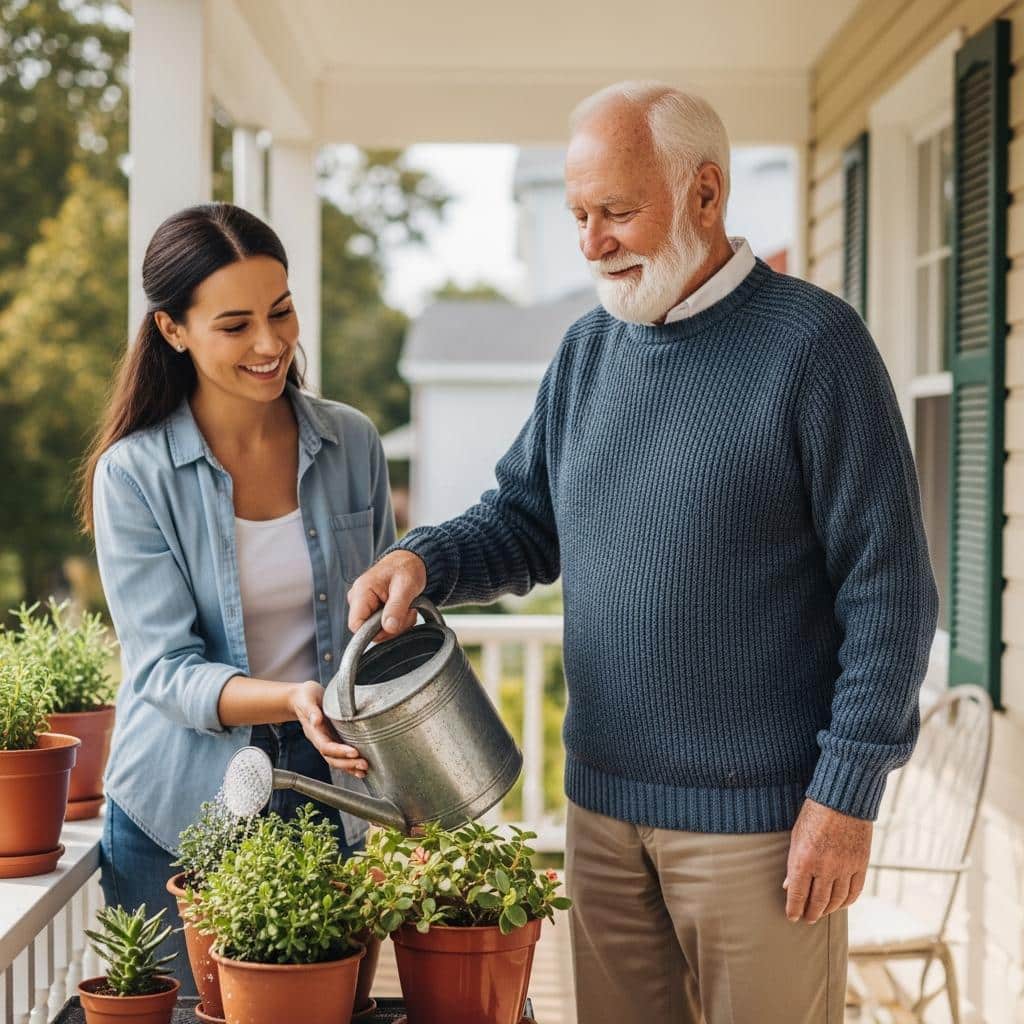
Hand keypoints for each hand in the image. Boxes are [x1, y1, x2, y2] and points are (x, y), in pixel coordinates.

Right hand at [288, 680, 367, 778]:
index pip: (326, 746)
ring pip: (337, 760)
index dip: (339, 751)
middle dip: (348, 763)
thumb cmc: (305, 696)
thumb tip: (316, 720)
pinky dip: (350, 764)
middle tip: (363, 764)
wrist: (301, 697)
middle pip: (332, 758)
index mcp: (313, 732)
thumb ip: (311, 710)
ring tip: (364, 769)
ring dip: (350, 766)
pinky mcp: (333, 738)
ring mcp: (327, 741)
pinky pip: (341, 755)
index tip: (354, 752)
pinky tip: (360, 769)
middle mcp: (320, 739)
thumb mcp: (306, 699)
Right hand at [347, 550, 426, 639]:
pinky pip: (381, 626)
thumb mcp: (406, 586)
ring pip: (377, 630)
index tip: (394, 626)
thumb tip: (389, 628)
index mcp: (361, 591)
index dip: (375, 632)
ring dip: (396, 625)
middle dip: (391, 628)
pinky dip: (396, 623)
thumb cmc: (406, 568)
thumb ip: (396, 608)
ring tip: (406, 609)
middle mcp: (358, 599)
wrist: (409, 561)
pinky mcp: (371, 609)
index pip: (356, 625)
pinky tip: (403, 611)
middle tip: (407, 613)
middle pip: (368, 631)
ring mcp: (364, 605)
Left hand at [783, 798, 870, 922]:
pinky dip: (846, 902)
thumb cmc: (814, 814)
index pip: (798, 895)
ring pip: (837, 901)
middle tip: (806, 919)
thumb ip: (793, 863)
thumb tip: (788, 886)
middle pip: (818, 902)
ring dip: (827, 910)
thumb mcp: (796, 836)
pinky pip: (854, 892)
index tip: (791, 917)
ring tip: (821, 913)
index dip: (794, 909)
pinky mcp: (860, 865)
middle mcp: (825, 868)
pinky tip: (840, 904)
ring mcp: (845, 868)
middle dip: (810, 914)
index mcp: (804, 860)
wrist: (842, 798)